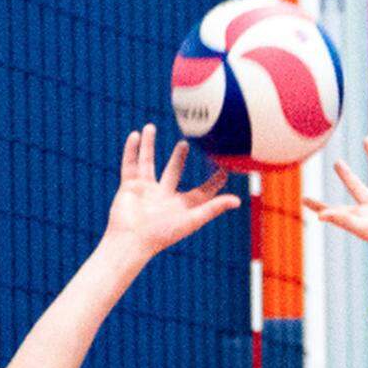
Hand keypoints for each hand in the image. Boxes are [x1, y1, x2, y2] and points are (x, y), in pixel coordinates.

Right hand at [104, 125, 239, 256]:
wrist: (132, 240)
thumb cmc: (162, 234)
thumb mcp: (192, 219)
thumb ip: (213, 208)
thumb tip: (237, 200)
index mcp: (181, 206)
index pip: (201, 191)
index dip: (212, 182)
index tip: (224, 169)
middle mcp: (163, 196)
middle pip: (172, 172)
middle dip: (179, 158)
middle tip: (186, 143)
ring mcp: (145, 190)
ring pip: (147, 163)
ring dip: (149, 145)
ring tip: (150, 127)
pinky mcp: (130, 187)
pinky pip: (130, 165)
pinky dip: (131, 150)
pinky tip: (134, 135)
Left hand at [303, 136, 367, 257]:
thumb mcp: (365, 228)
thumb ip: (343, 220)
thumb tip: (320, 216)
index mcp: (362, 215)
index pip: (336, 209)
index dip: (320, 205)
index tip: (304, 199)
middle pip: (357, 186)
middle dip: (347, 176)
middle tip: (337, 163)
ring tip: (367, 139)